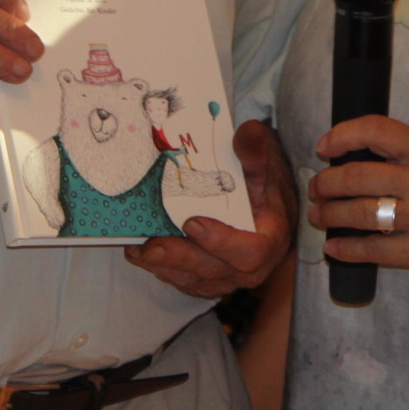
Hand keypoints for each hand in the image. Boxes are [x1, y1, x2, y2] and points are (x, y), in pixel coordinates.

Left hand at [124, 119, 295, 297]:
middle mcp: (249, 267)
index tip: (194, 223)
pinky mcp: (205, 280)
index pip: (250, 252)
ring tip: (140, 249)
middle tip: (153, 246)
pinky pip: (181, 279)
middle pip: (214, 270)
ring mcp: (225, 277)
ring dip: (165, 266)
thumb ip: (255, 153)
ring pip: (193, 279)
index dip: (222, 242)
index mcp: (269, 241)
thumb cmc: (264, 190)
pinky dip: (160, 267)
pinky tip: (141, 252)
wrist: (264, 210)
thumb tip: (249, 129)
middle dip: (181, 258)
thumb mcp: (265, 168)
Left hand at [309, 115, 408, 291]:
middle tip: (317, 188)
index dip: (342, 135)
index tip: (325, 147)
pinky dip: (347, 249)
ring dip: (330, 216)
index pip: (376, 131)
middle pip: (356, 177)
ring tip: (320, 217)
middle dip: (326, 183)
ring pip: (359, 215)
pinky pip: (373, 251)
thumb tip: (362, 158)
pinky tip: (336, 247)